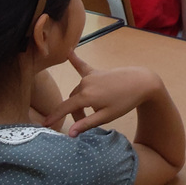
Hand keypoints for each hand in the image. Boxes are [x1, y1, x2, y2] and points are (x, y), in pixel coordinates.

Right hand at [44, 54, 165, 135]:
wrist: (141, 82)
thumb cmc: (125, 101)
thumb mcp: (106, 116)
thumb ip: (86, 124)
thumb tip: (70, 133)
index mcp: (86, 96)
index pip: (65, 108)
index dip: (54, 117)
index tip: (44, 125)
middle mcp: (85, 83)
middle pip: (73, 101)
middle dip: (76, 113)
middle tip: (86, 122)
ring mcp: (90, 76)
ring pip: (78, 91)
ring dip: (80, 101)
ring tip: (93, 110)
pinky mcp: (96, 71)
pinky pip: (82, 66)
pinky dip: (74, 60)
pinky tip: (69, 51)